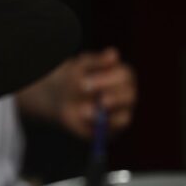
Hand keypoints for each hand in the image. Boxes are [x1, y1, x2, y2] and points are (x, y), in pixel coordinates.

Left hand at [17, 46, 136, 138]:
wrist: (56, 100)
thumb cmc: (71, 79)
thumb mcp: (78, 68)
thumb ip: (95, 61)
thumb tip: (113, 54)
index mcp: (121, 76)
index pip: (125, 75)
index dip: (106, 79)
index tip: (82, 84)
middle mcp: (125, 94)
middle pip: (130, 95)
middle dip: (110, 98)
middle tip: (87, 101)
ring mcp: (121, 113)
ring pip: (125, 116)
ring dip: (104, 115)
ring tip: (82, 111)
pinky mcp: (112, 130)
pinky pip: (113, 131)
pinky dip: (100, 127)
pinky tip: (85, 121)